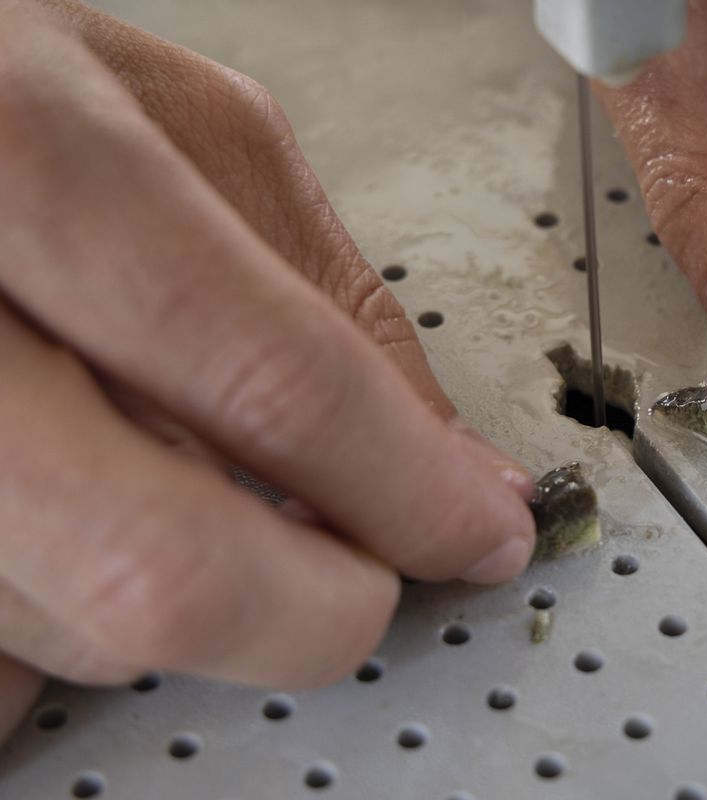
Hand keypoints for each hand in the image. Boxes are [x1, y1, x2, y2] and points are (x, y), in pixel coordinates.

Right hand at [0, 0, 534, 738]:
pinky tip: (85, 534)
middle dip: (317, 612)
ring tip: (187, 498)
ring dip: (185, 603)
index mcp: (30, 164)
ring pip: (76, 633)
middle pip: (162, 567)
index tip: (480, 535)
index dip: (411, 493)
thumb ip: (336, 298)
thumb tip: (452, 465)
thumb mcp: (196, 132)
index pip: (277, 383)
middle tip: (364, 583)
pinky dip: (67, 630)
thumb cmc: (9, 95)